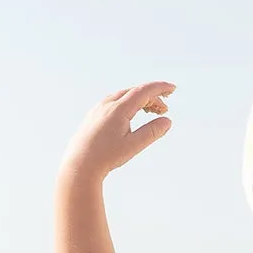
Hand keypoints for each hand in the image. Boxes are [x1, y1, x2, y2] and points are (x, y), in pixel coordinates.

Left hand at [60, 81, 175, 180]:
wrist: (79, 164)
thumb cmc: (105, 156)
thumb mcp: (133, 146)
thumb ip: (152, 132)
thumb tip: (167, 121)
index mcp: (119, 109)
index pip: (144, 91)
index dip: (160, 88)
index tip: (173, 89)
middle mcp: (108, 104)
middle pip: (135, 92)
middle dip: (152, 96)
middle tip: (165, 108)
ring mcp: (99, 108)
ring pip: (125, 96)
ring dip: (141, 100)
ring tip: (152, 112)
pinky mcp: (94, 114)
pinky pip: (115, 101)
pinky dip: (129, 103)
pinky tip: (133, 114)